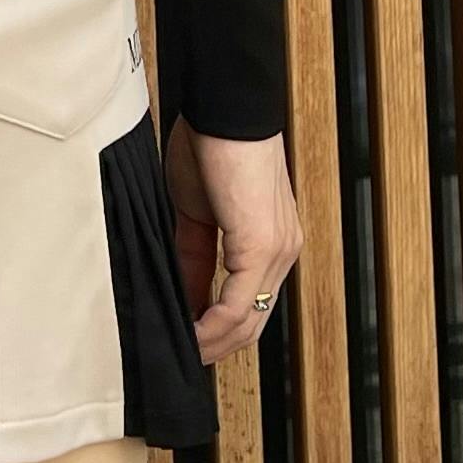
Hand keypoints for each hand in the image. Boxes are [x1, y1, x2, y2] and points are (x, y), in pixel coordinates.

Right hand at [166, 115, 298, 363]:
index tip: (183, 340)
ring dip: (210, 342)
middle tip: (179, 356)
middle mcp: (283, 252)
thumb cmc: (208, 146)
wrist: (222, 106)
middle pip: (253, 322)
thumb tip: (182, 296)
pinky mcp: (261, 244)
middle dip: (214, 346)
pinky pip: (237, 302)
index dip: (215, 331)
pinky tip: (187, 331)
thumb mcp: (194, 212)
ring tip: (179, 351)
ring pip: (247, 320)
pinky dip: (210, 325)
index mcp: (271, 243)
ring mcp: (276, 250)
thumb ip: (192, 257)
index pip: (248, 305)